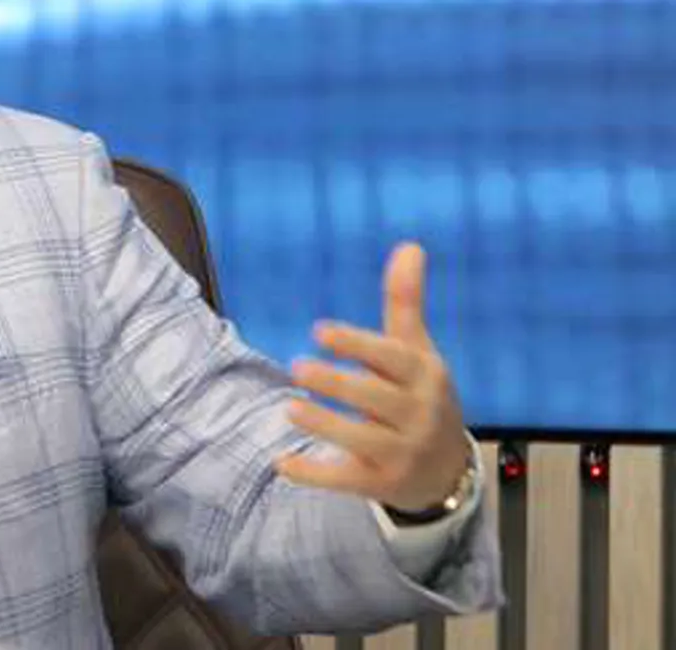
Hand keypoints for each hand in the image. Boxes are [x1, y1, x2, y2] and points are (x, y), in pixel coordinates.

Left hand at [274, 242, 472, 511]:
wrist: (446, 469)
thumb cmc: (420, 395)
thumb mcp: (415, 349)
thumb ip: (405, 301)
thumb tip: (410, 245)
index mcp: (424, 377)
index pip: (392, 359)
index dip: (358, 345)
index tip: (320, 330)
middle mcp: (418, 415)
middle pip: (376, 400)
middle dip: (337, 385)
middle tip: (296, 366)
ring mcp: (401, 453)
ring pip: (363, 441)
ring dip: (326, 426)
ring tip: (290, 408)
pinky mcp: (381, 483)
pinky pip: (346, 480)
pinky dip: (314, 474)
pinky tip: (282, 463)